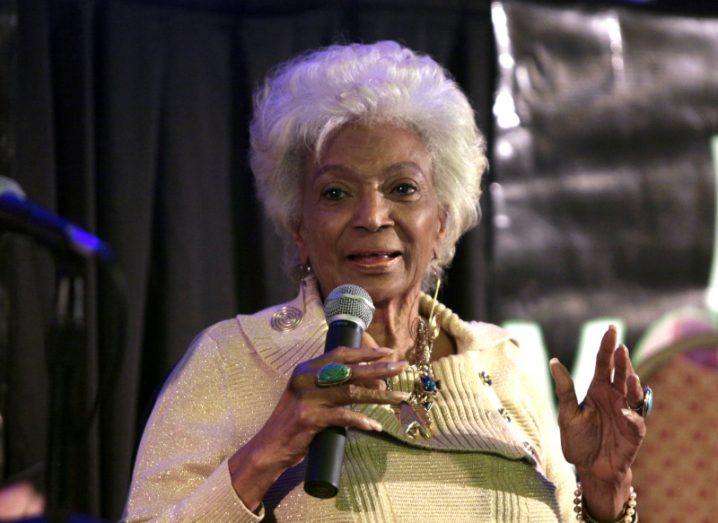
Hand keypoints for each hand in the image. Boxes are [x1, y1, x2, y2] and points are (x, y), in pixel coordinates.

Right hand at [229, 342, 406, 509]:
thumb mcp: (311, 397)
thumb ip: (336, 389)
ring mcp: (308, 398)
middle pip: (351, 370)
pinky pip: (343, 417)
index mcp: (307, 369)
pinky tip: (375, 425)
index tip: (389, 352)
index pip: (341, 354)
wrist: (270, 446)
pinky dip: (361, 420)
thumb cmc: (295, 422)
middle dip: (380, 368)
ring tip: (400, 397)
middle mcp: (307, 379)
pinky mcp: (310, 419)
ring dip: (380, 395)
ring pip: (352, 392)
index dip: (366, 352)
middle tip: (402, 368)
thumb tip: (375, 384)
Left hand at [549, 326, 645, 519]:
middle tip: (620, 346)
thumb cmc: (578, 440)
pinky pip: (635, 420)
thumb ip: (564, 390)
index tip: (611, 329)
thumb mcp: (567, 413)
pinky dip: (631, 416)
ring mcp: (626, 412)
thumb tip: (554, 361)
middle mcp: (614, 397)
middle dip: (622, 360)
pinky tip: (624, 412)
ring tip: (628, 375)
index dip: (607, 346)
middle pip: (620, 373)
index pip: (604, 363)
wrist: (590, 469)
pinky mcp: (634, 431)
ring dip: (631, 384)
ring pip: (632, 393)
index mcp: (597, 389)